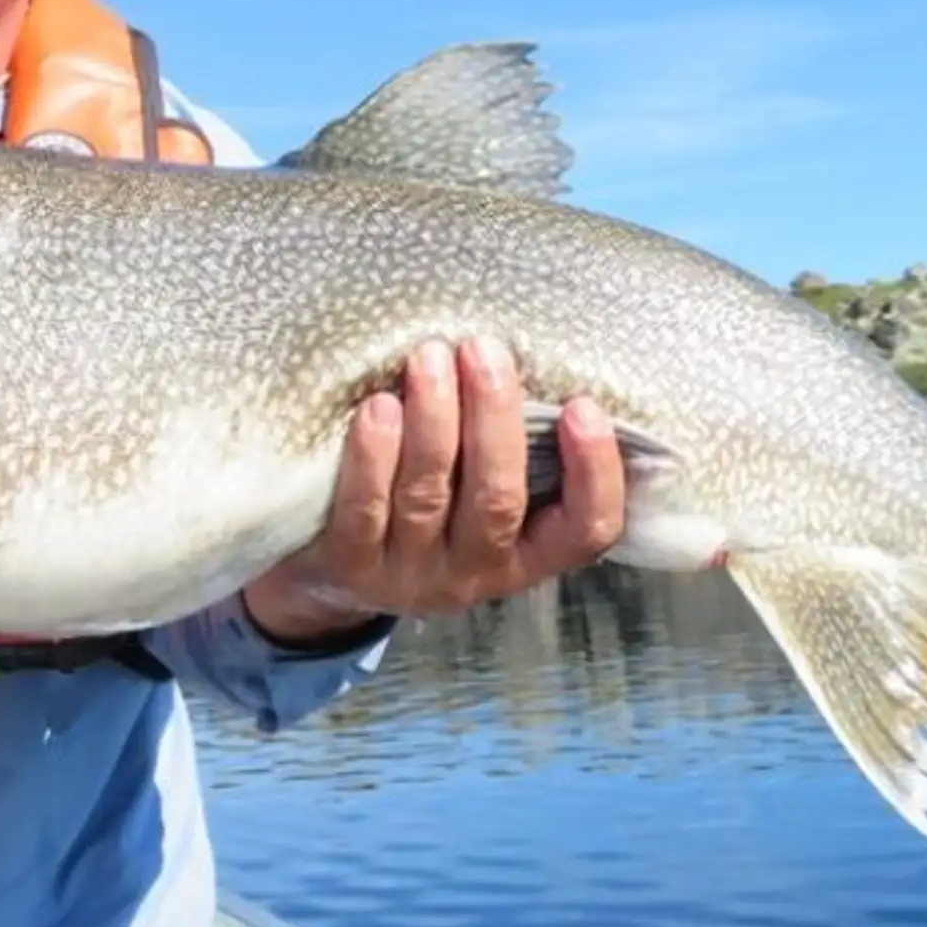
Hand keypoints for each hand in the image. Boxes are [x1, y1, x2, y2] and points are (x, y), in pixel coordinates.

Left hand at [240, 337, 625, 645]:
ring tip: (429, 358)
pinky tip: (379, 407)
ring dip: (433, 420)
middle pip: (498, 500)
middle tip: (483, 350)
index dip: (593, 474)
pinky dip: (373, 455)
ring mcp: (410, 574)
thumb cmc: (428, 508)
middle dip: (494, 418)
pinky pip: (365, 508)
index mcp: (525, 556)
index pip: (583, 531)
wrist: (333, 577)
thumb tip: (529, 359)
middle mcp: (475, 573)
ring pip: (430, 495)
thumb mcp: (480, 493)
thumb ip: (508, 450)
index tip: (584, 406)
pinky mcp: (351, 565)